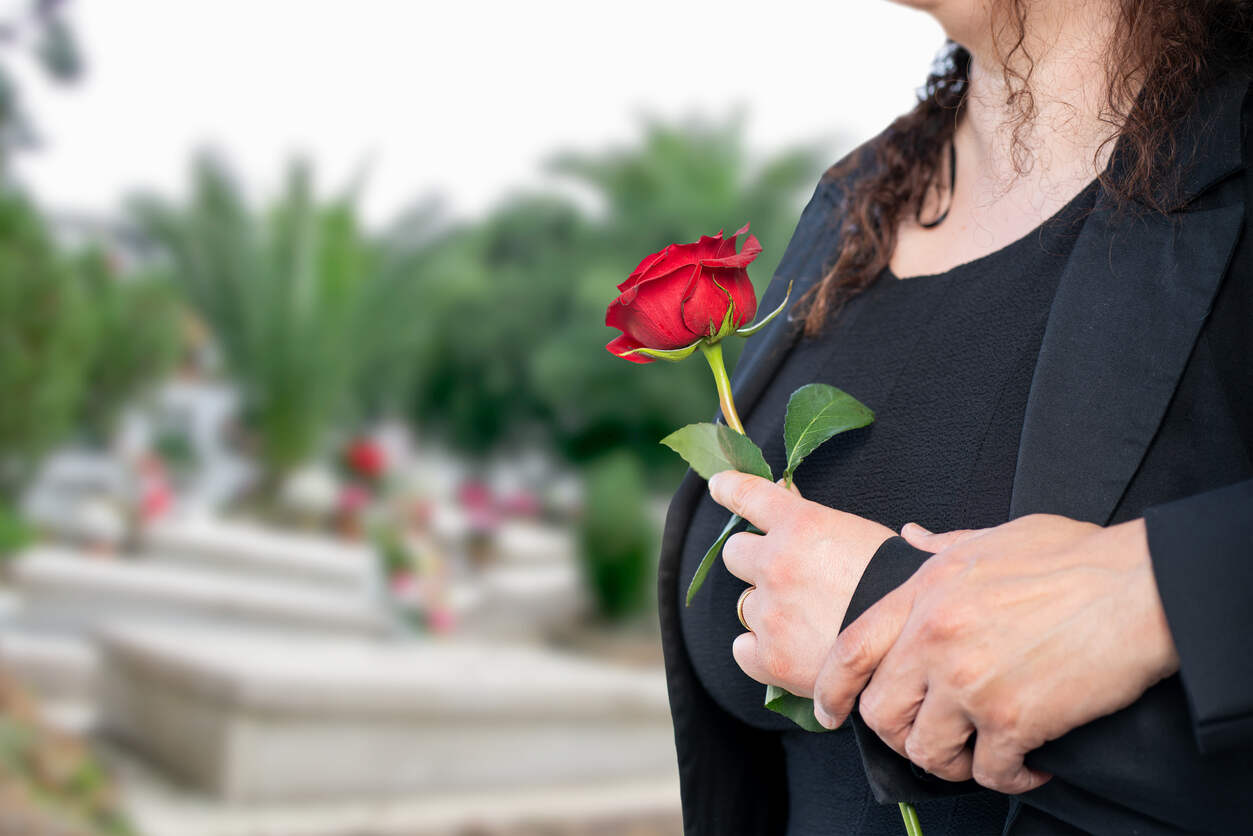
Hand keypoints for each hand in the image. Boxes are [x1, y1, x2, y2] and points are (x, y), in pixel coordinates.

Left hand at [707, 470, 893, 697]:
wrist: (916, 647)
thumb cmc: (906, 586)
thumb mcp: (869, 536)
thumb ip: (825, 526)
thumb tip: (802, 506)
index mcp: (801, 525)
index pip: (748, 494)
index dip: (730, 488)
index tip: (719, 485)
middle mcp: (775, 564)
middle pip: (734, 552)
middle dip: (754, 561)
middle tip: (784, 576)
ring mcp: (770, 612)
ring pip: (745, 604)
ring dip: (768, 609)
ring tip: (808, 622)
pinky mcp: (771, 657)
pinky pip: (743, 648)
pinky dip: (760, 651)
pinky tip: (790, 652)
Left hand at [812, 514, 1179, 794]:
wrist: (1139, 587)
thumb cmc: (1074, 558)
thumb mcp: (993, 537)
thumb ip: (941, 546)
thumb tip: (910, 538)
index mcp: (924, 591)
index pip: (850, 650)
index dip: (832, 689)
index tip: (831, 712)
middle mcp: (934, 636)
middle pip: (880, 712)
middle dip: (899, 735)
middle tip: (931, 738)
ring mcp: (970, 679)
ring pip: (927, 750)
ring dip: (953, 763)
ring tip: (981, 754)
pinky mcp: (1012, 717)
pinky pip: (989, 773)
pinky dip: (1009, 778)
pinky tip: (1031, 764)